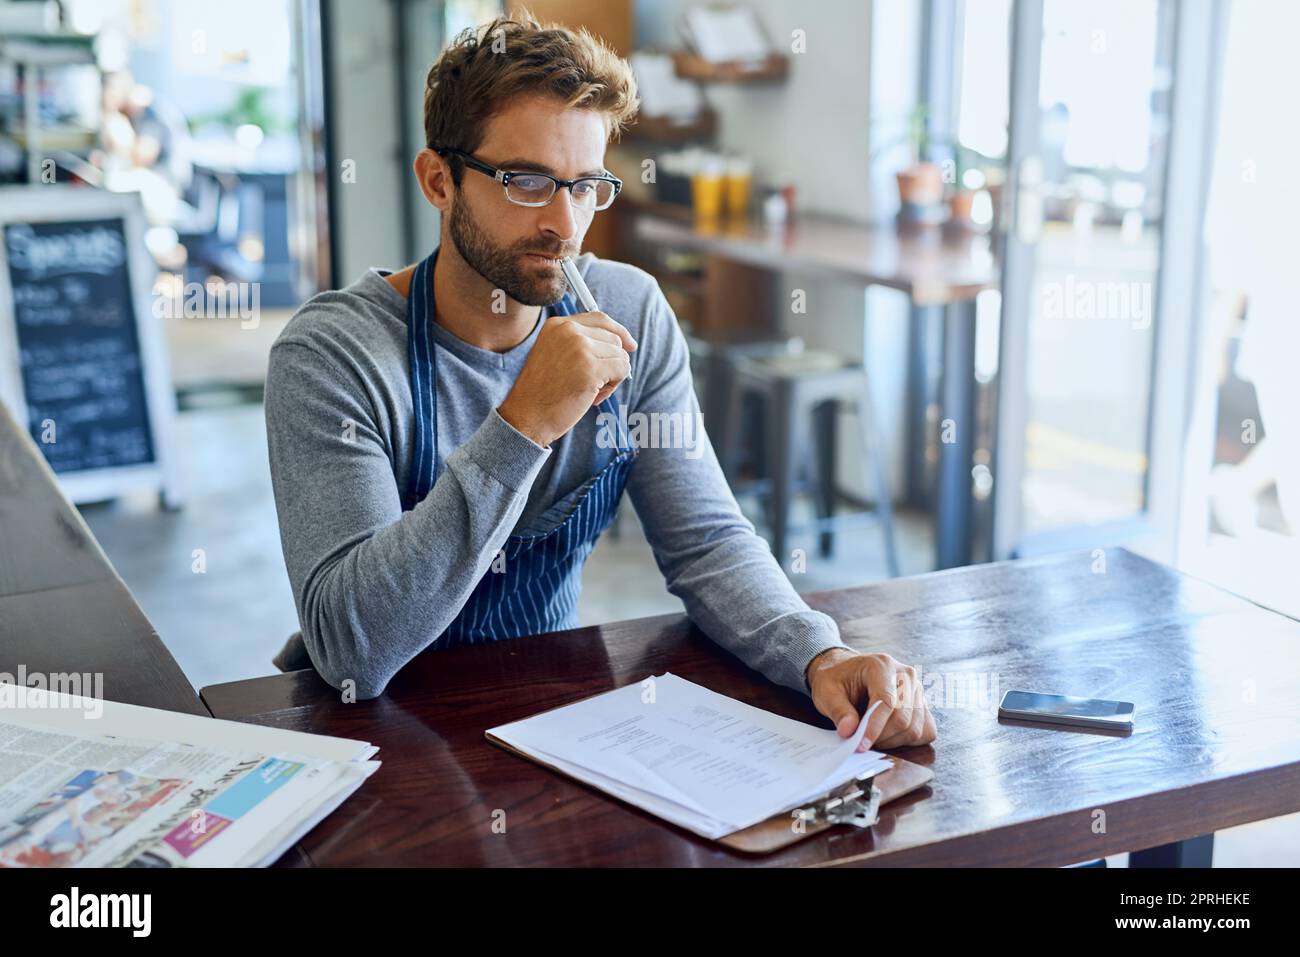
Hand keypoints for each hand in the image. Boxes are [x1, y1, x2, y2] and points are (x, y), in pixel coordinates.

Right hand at [497, 311, 636, 446]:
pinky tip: (593, 397)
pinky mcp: (591, 368)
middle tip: (592, 384)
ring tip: (589, 391)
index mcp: (557, 325)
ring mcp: (580, 348)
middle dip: (611, 362)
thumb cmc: (542, 392)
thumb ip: (579, 343)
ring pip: (620, 355)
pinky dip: (614, 385)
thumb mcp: (554, 355)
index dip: (618, 331)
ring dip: (612, 377)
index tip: (630, 345)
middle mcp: (568, 330)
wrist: (526, 417)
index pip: (599, 318)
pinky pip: (623, 369)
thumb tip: (621, 341)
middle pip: (614, 339)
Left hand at [806, 648, 936, 750]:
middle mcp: (906, 675)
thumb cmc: (837, 680)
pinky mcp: (923, 704)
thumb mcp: (827, 691)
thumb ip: (838, 710)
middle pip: (903, 718)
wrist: (847, 672)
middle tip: (861, 741)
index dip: (875, 728)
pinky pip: (926, 731)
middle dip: (881, 737)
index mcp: (881, 665)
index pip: (887, 702)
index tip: (861, 746)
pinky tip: (889, 735)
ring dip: (893, 741)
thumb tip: (849, 731)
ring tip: (873, 736)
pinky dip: (908, 740)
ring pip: (915, 728)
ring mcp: (918, 689)